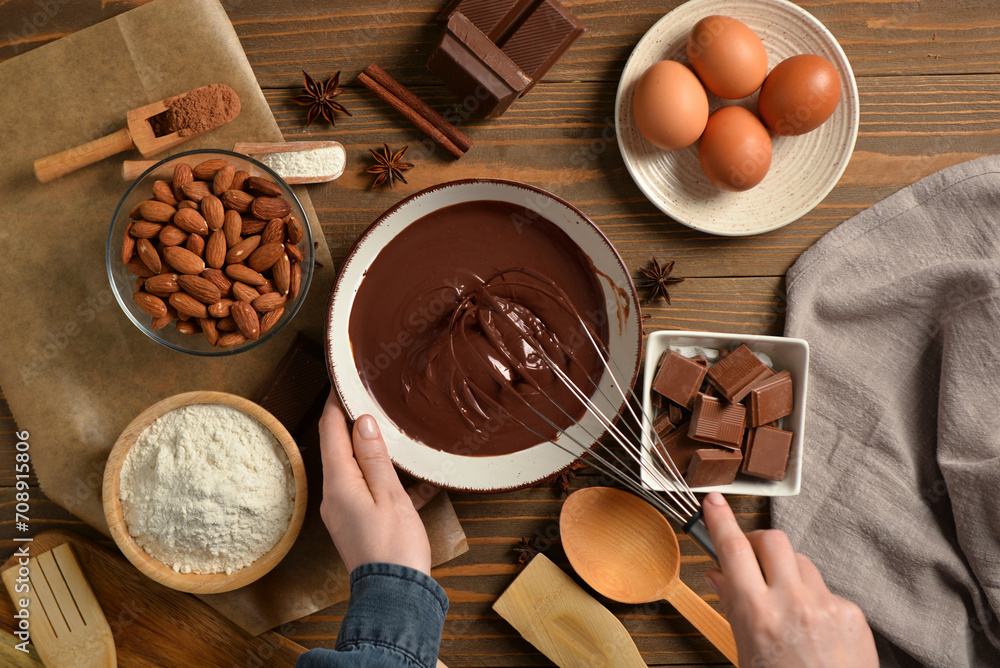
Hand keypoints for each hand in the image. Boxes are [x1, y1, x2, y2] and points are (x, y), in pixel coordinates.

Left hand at [317, 390, 431, 574]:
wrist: (395, 597)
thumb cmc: (394, 548)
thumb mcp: (389, 495)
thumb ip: (375, 457)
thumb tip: (362, 421)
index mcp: (338, 484)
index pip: (330, 432)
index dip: (335, 404)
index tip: (341, 380)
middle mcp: (333, 496)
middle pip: (338, 448)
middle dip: (351, 422)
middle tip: (367, 396)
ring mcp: (344, 511)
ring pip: (354, 468)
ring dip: (370, 449)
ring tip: (390, 428)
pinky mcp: (357, 523)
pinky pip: (367, 489)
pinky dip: (383, 478)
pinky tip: (410, 477)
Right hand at [702, 492, 877, 667]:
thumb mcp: (745, 652)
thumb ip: (734, 607)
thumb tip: (718, 574)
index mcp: (758, 614)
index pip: (733, 551)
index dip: (721, 520)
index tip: (714, 501)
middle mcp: (792, 603)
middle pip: (772, 541)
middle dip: (758, 543)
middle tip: (751, 558)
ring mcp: (826, 605)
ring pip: (801, 563)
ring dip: (788, 572)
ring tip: (785, 604)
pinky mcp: (852, 612)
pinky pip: (826, 589)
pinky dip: (814, 600)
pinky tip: (813, 628)